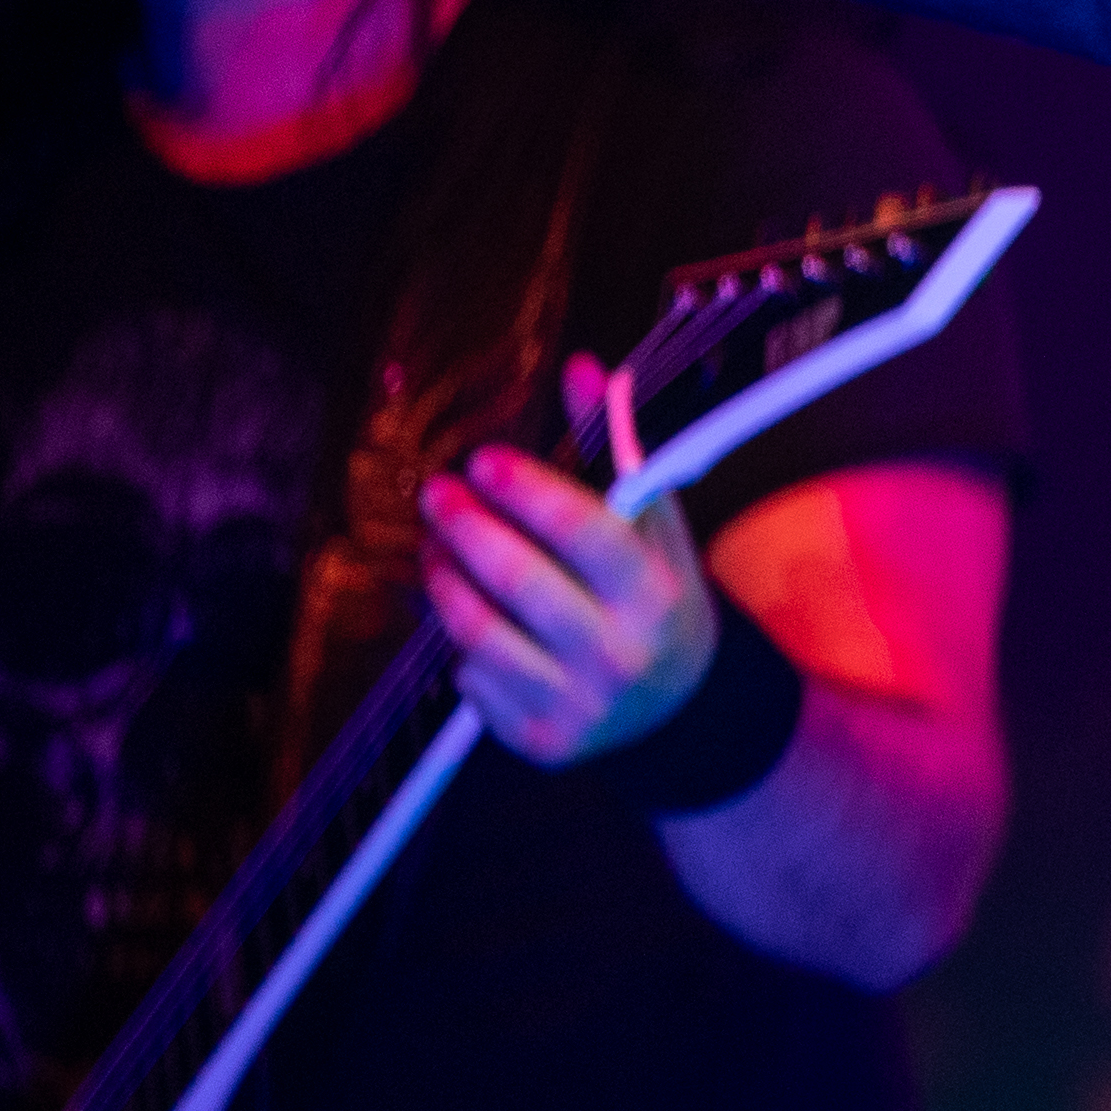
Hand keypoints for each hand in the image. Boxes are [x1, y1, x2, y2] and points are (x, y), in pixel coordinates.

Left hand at [420, 364, 720, 764]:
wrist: (675, 708)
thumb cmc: (655, 592)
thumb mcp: (653, 524)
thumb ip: (616, 448)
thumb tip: (580, 367)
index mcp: (657, 592)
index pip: (583, 531)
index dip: (526, 491)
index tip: (482, 459)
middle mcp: (619, 653)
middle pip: (517, 581)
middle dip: (465, 528)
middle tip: (435, 491)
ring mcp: (577, 705)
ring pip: (480, 634)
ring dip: (444, 581)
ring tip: (434, 546)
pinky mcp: (540, 744)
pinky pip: (473, 682)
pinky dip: (463, 644)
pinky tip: (471, 618)